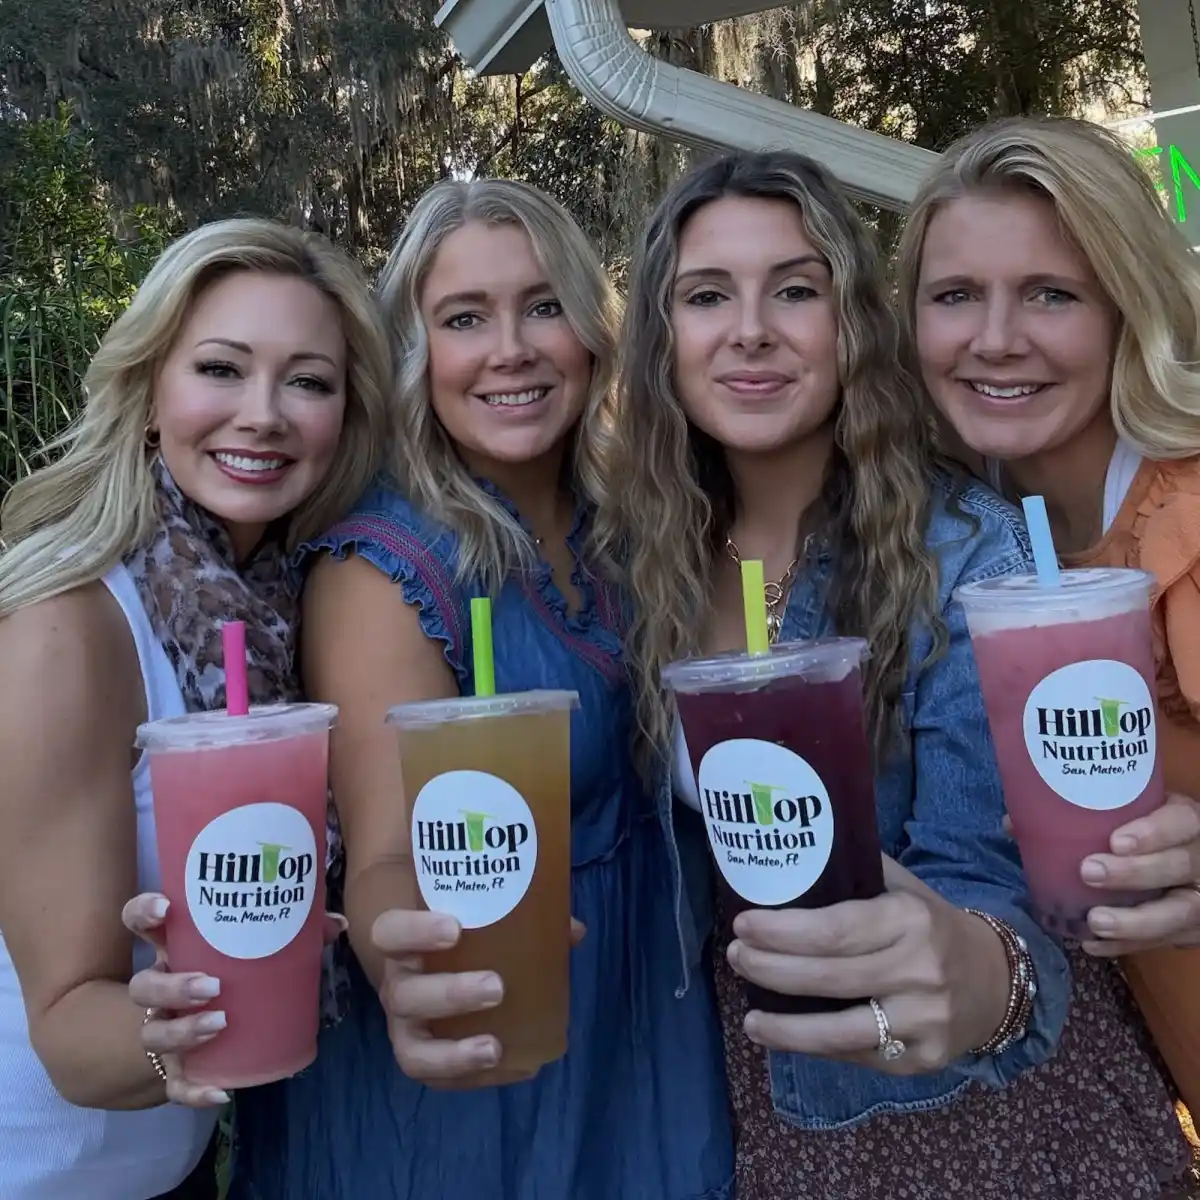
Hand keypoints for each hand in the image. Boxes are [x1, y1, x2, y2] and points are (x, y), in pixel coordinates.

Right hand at [123, 892, 347, 1106]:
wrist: (208, 1029)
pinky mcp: (174, 1069)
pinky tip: (221, 1093)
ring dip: (183, 1031)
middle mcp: (160, 987)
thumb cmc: (236, 971)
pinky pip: (176, 1086)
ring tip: (220, 1024)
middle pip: (144, 984)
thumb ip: (297, 932)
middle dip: (173, 985)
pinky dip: (195, 1091)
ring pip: (153, 1032)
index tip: (165, 907)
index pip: (140, 923)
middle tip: (212, 986)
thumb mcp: (261, 946)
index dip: (143, 911)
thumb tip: (337, 924)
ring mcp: (163, 1028)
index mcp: (175, 948)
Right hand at [373, 909, 584, 1089]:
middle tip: (497, 987)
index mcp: (402, 943)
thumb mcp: (476, 917)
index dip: (415, 931)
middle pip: (406, 995)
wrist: (422, 963)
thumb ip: (521, 916)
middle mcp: (398, 986)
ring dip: (454, 1053)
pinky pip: (439, 1078)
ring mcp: (405, 1028)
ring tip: (495, 1048)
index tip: (455, 928)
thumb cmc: (456, 934)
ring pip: (414, 1049)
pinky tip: (516, 1067)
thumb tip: (574, 930)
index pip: (391, 932)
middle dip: (450, 994)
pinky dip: (475, 1077)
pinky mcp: (423, 1057)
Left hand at [727, 858, 1010, 1074]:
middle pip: (829, 978)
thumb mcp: (902, 888)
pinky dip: (817, 1047)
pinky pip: (858, 1055)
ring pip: (841, 1032)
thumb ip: (853, 870)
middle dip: (771, 970)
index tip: (743, 924)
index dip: (783, 931)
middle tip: (736, 957)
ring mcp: (924, 1020)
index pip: (835, 930)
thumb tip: (787, 850)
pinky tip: (786, 1036)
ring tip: (749, 1021)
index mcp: (910, 919)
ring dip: (786, 1028)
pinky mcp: (924, 1059)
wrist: (997, 979)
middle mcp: (919, 970)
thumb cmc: (931, 925)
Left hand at [1080, 793, 1199, 955]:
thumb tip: (1012, 823)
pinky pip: (1164, 941)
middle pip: (1181, 866)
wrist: (1174, 857)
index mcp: (1185, 820)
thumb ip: (1078, 815)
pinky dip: (1127, 945)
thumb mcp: (1123, 813)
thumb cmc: (1136, 829)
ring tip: (1095, 921)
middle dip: (1136, 873)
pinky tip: (1093, 945)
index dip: (1154, 832)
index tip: (1115, 841)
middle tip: (1089, 872)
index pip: (1182, 820)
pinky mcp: (1190, 930)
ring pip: (1180, 912)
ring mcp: (1199, 896)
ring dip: (1135, 920)